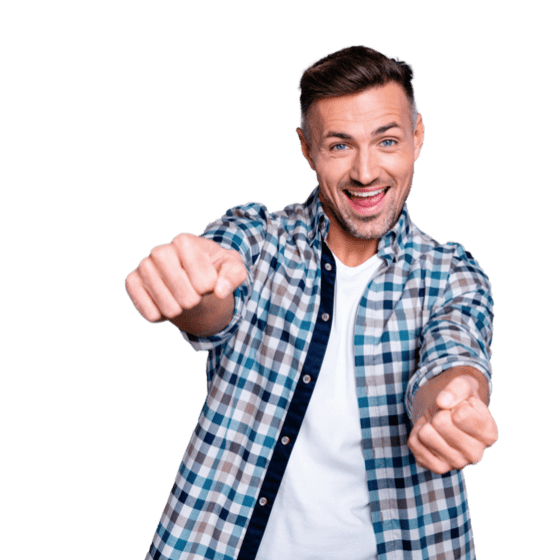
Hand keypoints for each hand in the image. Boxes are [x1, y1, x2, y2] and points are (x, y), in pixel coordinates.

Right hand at [125, 233, 246, 325]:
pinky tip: (165, 305)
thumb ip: (234, 275)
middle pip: (182, 292)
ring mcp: (144, 266)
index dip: (208, 287)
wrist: (193, 279)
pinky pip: (146, 310)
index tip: (208, 283)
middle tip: (195, 296)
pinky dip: (160, 316)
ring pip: (165, 304)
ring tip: (181, 301)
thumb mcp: (233, 268)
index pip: (202, 280)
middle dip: (194, 300)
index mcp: (185, 241)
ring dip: (179, 310)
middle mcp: (159, 250)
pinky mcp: (132, 282)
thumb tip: (220, 291)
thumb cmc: (215, 270)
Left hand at [408, 374, 498, 473]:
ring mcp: (456, 464)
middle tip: (446, 415)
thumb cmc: (460, 400)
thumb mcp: (463, 384)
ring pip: (425, 434)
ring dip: (427, 423)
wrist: (446, 413)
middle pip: (441, 423)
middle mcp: (476, 454)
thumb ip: (456, 388)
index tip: (459, 406)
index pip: (461, 415)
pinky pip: (414, 444)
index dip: (454, 403)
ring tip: (438, 425)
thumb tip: (442, 402)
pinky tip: (430, 434)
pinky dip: (416, 433)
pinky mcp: (437, 467)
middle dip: (439, 412)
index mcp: (489, 434)